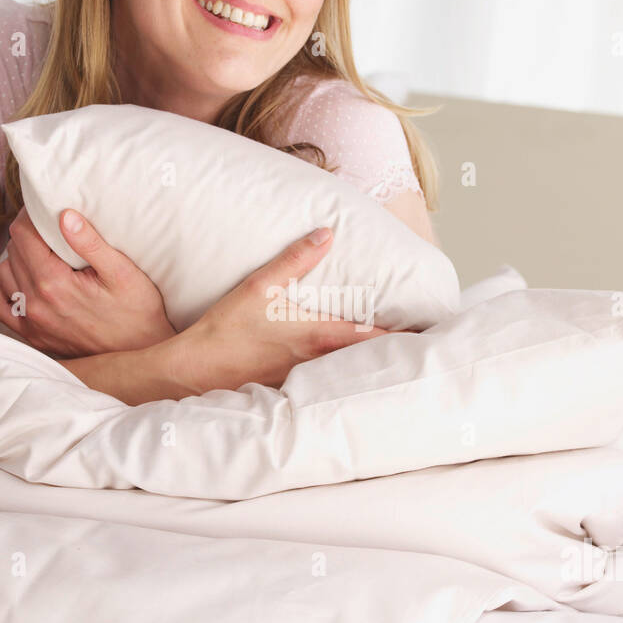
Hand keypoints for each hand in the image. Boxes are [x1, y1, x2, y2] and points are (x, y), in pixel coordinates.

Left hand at [0, 207, 175, 356]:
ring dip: (19, 259)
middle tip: (52, 229)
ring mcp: (32, 323)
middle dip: (29, 235)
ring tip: (44, 254)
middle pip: (13, 251)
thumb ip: (91, 243)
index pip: (22, 235)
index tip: (47, 211)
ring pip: (4, 274)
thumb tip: (65, 216)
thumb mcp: (123, 273)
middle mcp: (36, 304)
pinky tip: (26, 280)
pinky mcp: (34, 336)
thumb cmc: (138, 313)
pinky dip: (8, 287)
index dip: (32, 216)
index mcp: (54, 283)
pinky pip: (2, 306)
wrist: (141, 355)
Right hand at [176, 226, 401, 393]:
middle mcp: (317, 362)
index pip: (373, 338)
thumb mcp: (258, 287)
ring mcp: (304, 379)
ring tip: (396, 356)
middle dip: (396, 351)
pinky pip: (326, 381)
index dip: (404, 334)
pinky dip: (344, 375)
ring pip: (349, 372)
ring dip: (371, 364)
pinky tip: (348, 371)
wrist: (194, 371)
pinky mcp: (290, 389)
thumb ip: (294, 260)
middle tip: (423, 343)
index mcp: (317, 336)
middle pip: (369, 359)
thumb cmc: (226, 330)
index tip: (429, 330)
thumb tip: (326, 233)